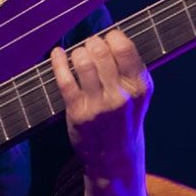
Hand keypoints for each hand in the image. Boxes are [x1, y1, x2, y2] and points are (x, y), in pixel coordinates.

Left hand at [50, 30, 151, 181]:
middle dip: (92, 43)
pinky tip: (57, 54)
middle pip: (101, 52)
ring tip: (77, 55)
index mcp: (139, 87)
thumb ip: (130, 68)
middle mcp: (121, 95)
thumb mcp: (138, 95)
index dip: (112, 37)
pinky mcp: (78, 112)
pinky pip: (65, 80)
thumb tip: (111, 36)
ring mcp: (99, 105)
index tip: (107, 38)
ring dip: (77, 53)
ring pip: (83, 63)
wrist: (115, 158)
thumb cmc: (124, 120)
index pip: (124, 48)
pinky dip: (58, 62)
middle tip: (89, 46)